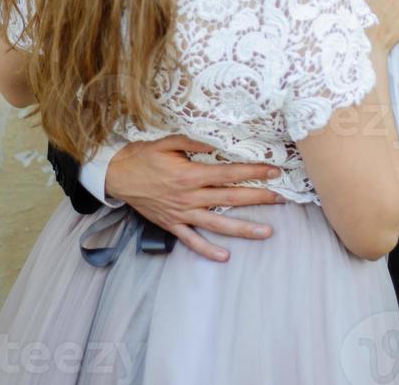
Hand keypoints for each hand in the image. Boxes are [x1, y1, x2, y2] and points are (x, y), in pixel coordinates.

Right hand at [106, 135, 286, 261]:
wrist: (117, 176)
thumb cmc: (144, 156)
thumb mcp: (168, 141)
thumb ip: (194, 141)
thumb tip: (218, 141)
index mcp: (190, 174)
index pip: (229, 174)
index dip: (253, 172)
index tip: (273, 172)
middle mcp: (189, 196)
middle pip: (230, 198)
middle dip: (258, 198)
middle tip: (281, 198)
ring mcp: (181, 214)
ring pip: (217, 224)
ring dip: (243, 229)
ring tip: (266, 232)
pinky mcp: (172, 225)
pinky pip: (192, 241)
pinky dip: (208, 250)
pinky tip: (225, 256)